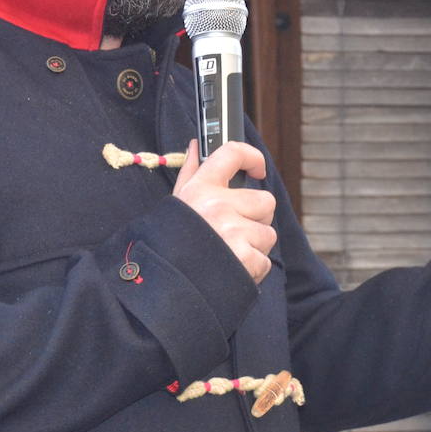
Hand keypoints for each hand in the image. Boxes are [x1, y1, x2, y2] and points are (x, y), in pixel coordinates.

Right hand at [173, 140, 276, 282]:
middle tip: (236, 230)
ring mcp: (233, 232)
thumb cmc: (171, 241)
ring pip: (268, 233)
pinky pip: (265, 260)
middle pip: (265, 201)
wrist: (162, 286)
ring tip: (230, 254)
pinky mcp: (245, 258)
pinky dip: (253, 269)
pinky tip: (232, 269)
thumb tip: (195, 146)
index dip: (252, 157)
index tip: (257, 169)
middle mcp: (218, 205)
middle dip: (257, 217)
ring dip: (255, 246)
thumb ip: (190, 174)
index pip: (232, 153)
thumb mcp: (176, 204)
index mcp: (201, 188)